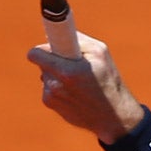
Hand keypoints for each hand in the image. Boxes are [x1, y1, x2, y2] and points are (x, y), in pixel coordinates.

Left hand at [28, 32, 144, 142]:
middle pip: (41, 64)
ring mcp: (52, 97)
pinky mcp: (52, 106)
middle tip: (72, 65)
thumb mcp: (102, 54)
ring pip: (46, 76)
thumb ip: (79, 40)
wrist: (114, 117)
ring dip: (57, 76)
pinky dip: (59, 89)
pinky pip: (49, 89)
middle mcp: (55, 85)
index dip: (42, 50)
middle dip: (53, 61)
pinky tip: (76, 94)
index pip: (36, 54)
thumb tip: (61, 34)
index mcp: (66, 71)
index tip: (49, 48)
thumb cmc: (110, 82)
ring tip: (78, 83)